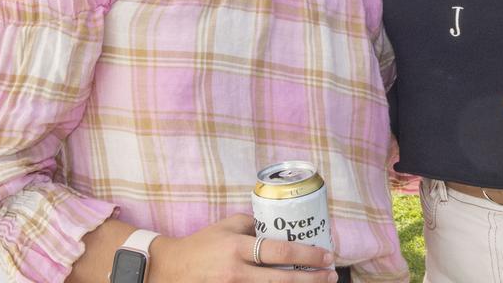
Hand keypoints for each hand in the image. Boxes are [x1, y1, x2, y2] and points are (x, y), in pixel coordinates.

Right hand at [150, 214, 335, 282]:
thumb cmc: (202, 244)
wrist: (170, 269)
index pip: (280, 251)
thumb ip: (254, 225)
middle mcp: (237, 272)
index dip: (307, 254)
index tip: (327, 255)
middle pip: (283, 278)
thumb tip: (281, 226)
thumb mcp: (227, 225)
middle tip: (332, 274)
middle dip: (312, 278)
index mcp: (238, 247)